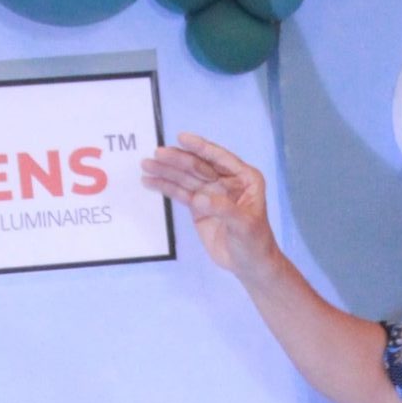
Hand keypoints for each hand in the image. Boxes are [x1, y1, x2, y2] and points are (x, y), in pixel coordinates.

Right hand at [140, 133, 278, 283]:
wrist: (249, 265)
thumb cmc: (255, 242)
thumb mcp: (244, 225)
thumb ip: (223, 209)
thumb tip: (198, 199)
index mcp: (245, 178)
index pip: (220, 159)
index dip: (201, 148)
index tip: (182, 138)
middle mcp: (227, 181)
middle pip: (198, 167)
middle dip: (178, 160)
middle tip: (157, 154)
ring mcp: (211, 193)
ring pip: (186, 178)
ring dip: (166, 171)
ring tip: (146, 165)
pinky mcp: (199, 207)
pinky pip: (180, 193)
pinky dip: (165, 187)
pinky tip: (150, 181)